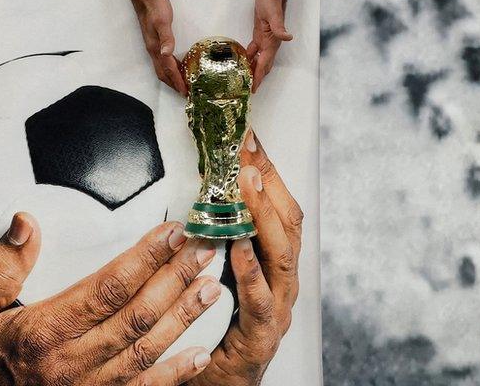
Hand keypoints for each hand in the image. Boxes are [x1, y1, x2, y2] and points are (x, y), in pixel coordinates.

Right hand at [0, 215, 222, 385]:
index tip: (173, 231)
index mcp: (41, 333)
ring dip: (183, 319)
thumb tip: (27, 223)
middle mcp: (69, 365)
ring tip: (212, 287)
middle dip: (176, 279)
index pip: (107, 288)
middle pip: (137, 317)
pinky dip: (174, 375)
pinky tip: (199, 354)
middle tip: (206, 248)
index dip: (146, 258)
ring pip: (146, 352)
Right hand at [133, 0, 186, 94]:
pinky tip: (177, 66)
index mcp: (155, 48)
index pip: (168, 69)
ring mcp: (154, 47)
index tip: (184, 91)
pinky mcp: (156, 42)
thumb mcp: (162, 22)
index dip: (176, 81)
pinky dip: (170, 67)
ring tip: (181, 84)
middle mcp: (153, 50)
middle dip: (173, 84)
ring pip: (162, 68)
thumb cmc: (155, 9)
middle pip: (163, 73)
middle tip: (184, 93)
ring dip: (171, 78)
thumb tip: (167, 53)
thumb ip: (166, 38)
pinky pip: (163, 60)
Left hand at [187, 130, 302, 384]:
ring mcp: (276, 312)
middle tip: (249, 149)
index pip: (276, 211)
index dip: (267, 174)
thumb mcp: (212, 282)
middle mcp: (281, 286)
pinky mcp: (260, 338)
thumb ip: (209, 246)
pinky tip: (237, 247)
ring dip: (263, 216)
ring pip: (281, 257)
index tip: (250, 140)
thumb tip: (192, 203)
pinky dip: (249, 272)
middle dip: (270, 183)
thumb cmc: (213, 340)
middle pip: (287, 225)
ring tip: (247, 183)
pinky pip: (258, 302)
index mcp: (270, 269)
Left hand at [246, 0, 293, 92]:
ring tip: (245, 79)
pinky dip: (249, 58)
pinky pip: (254, 51)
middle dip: (257, 78)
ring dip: (253, 69)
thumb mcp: (273, 15)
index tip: (255, 87)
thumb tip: (289, 37)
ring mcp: (265, 40)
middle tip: (248, 89)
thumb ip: (279, 27)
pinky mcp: (259, 35)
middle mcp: (270, 44)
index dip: (259, 76)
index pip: (264, 64)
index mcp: (272, 42)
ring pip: (259, 60)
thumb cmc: (271, 3)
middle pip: (263, 66)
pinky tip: (243, 62)